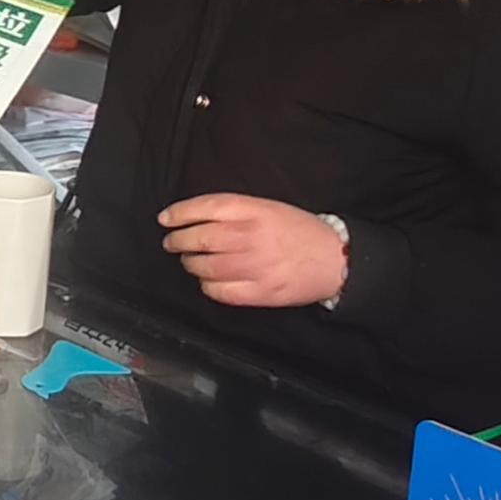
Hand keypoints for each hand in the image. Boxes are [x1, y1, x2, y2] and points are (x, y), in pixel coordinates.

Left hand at [159, 194, 348, 308]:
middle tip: (172, 242)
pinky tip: (209, 281)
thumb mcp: (269, 207)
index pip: (206, 208)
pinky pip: (219, 291)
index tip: (165, 218)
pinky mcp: (258, 292)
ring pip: (204, 267)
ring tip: (190, 261)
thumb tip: (197, 217)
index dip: (180, 213)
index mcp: (254, 211)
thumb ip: (236, 211)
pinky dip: (207, 286)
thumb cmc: (301, 231)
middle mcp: (250, 236)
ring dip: (191, 264)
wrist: (334, 259)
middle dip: (178, 241)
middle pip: (199, 238)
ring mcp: (254, 266)